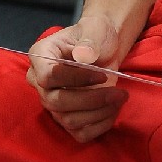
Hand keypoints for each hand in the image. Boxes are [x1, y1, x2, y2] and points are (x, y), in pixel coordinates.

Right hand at [26, 15, 126, 141]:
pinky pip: (79, 133)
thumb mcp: (96, 29)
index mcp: (41, 55)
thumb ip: (89, 40)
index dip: (75, 80)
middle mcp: (41, 82)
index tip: (102, 74)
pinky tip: (114, 109)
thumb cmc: (97, 34)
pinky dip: (100, 125)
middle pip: (56, 103)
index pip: (49, 77)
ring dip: (99, 112)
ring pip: (69, 120)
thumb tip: (83, 55)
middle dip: (91, 100)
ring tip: (121, 97)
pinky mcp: (67, 117)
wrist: (106, 47)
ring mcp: (53, 102)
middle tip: (119, 93)